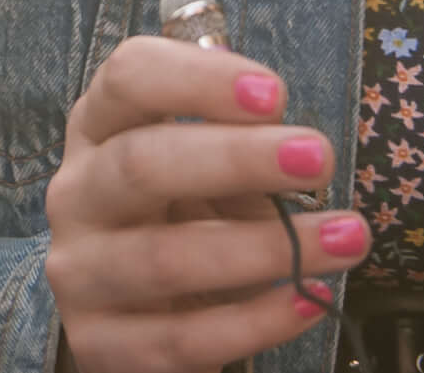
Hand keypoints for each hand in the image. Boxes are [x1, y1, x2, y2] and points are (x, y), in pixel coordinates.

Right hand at [46, 34, 369, 372]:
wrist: (125, 311)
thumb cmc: (177, 216)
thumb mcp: (196, 166)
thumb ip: (234, 144)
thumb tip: (296, 147)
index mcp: (97, 129)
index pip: (128, 79)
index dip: (198, 79)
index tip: (275, 93)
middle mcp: (77, 195)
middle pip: (141, 164)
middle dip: (236, 158)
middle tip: (319, 158)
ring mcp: (80, 273)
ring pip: (166, 259)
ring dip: (265, 247)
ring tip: (346, 238)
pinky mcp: (100, 344)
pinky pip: (183, 338)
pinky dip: (255, 321)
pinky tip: (308, 299)